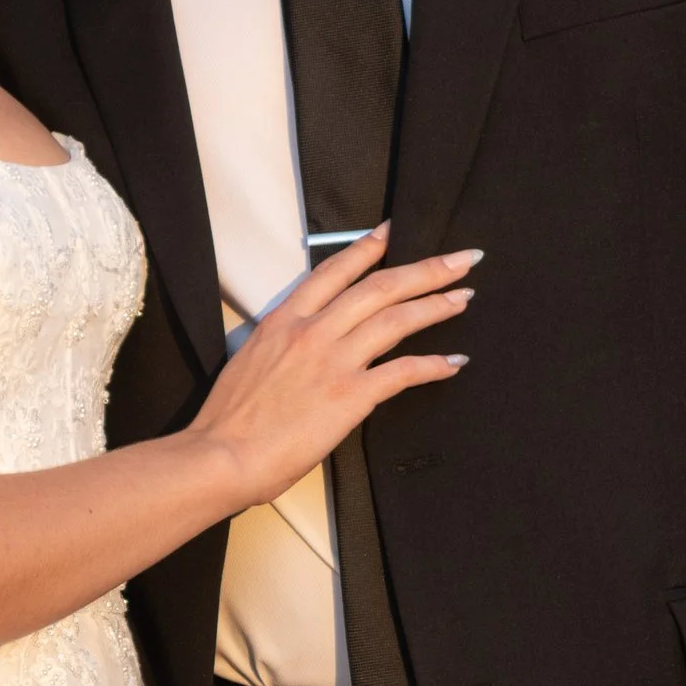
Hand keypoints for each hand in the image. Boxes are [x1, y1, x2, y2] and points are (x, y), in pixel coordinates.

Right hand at [191, 226, 475, 511]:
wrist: (220, 455)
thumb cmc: (228, 420)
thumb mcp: (249, 362)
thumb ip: (281, 347)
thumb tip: (300, 351)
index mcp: (282, 320)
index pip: (333, 271)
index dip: (367, 248)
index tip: (393, 231)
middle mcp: (311, 331)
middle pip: (379, 287)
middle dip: (426, 269)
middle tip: (461, 259)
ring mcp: (332, 361)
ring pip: (396, 319)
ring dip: (436, 306)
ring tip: (464, 297)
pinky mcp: (350, 396)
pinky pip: (403, 372)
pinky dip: (433, 365)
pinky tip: (454, 362)